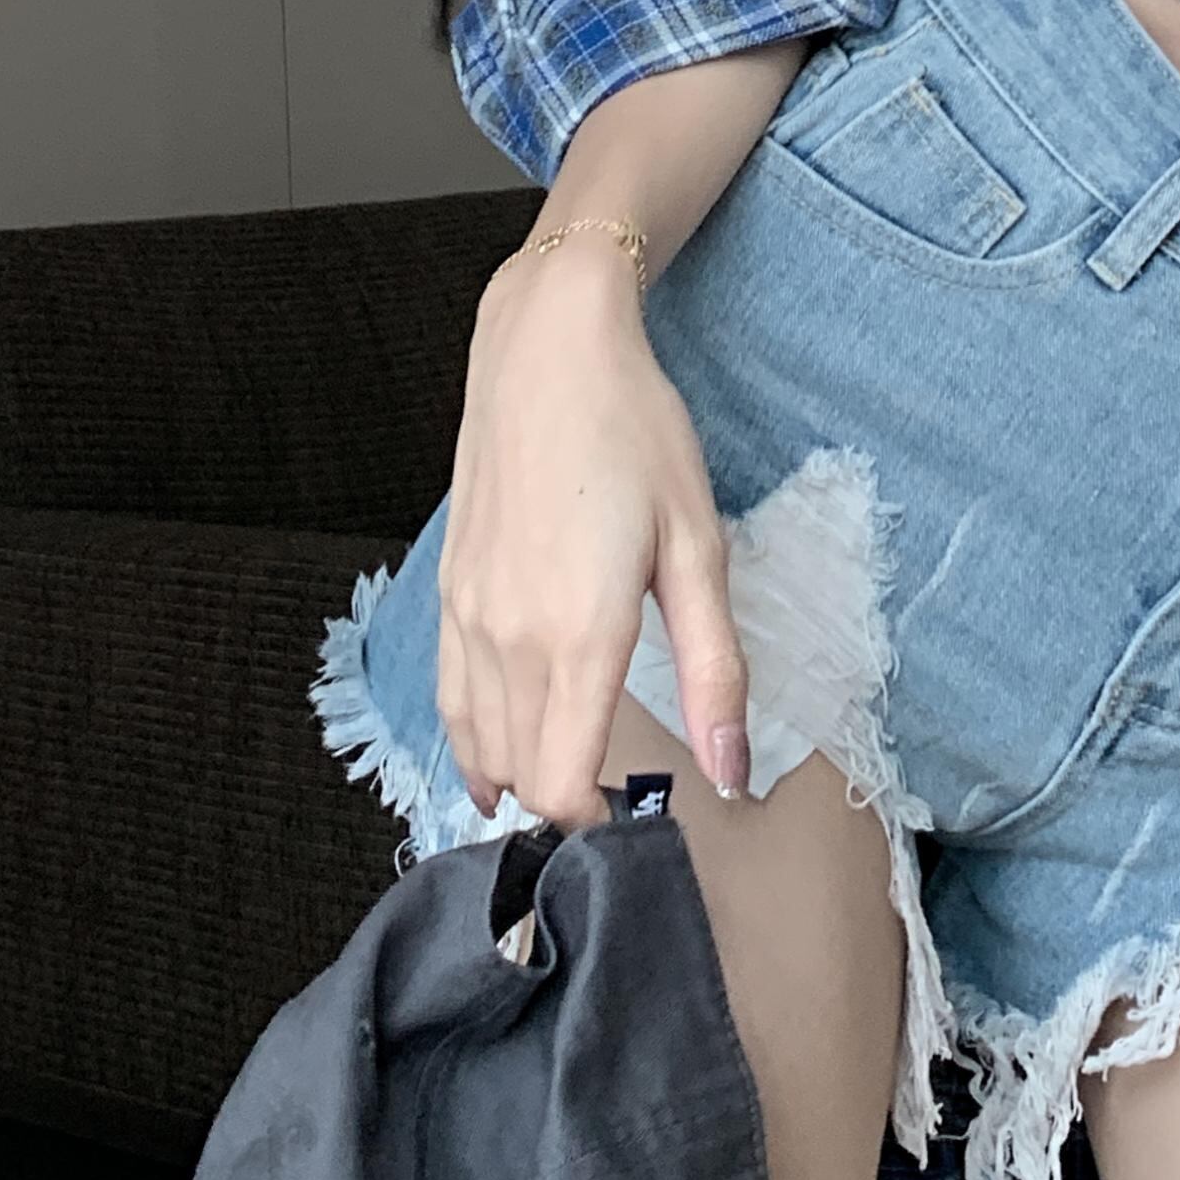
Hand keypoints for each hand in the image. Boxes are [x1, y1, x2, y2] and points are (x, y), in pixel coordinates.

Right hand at [434, 226, 750, 829]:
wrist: (547, 350)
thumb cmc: (636, 436)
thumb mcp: (698, 547)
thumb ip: (714, 670)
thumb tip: (732, 773)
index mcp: (578, 637)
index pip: (564, 789)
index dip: (598, 829)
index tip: (640, 825)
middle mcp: (508, 639)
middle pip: (522, 776)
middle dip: (565, 809)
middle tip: (618, 806)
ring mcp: (467, 617)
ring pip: (478, 745)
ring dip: (519, 779)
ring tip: (568, 789)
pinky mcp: (447, 593)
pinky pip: (450, 699)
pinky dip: (474, 741)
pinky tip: (498, 759)